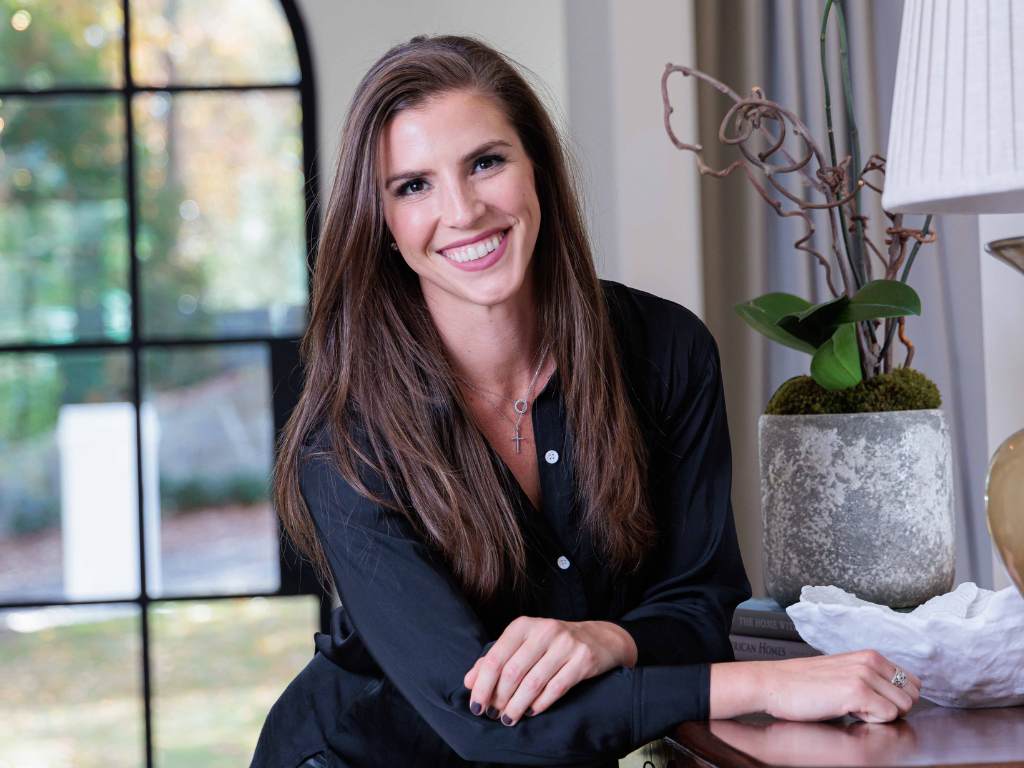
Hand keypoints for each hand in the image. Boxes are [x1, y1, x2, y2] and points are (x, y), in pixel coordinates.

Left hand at [463, 617, 636, 725]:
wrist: (599, 638)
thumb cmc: (552, 644)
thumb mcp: (523, 644)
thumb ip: (495, 659)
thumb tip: (469, 681)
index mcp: (524, 625)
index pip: (495, 658)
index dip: (482, 685)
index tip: (476, 705)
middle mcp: (544, 630)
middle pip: (512, 672)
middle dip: (499, 699)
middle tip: (493, 715)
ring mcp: (566, 644)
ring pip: (533, 683)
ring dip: (516, 706)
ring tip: (508, 718)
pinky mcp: (583, 660)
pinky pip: (555, 689)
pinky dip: (539, 705)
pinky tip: (530, 712)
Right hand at [710, 650, 921, 722]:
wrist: (772, 684)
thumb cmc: (802, 684)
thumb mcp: (842, 672)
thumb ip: (870, 678)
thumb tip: (897, 698)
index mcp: (869, 655)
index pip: (911, 682)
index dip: (896, 699)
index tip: (873, 703)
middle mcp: (870, 661)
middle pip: (911, 696)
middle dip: (892, 708)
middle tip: (861, 709)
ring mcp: (864, 675)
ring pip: (902, 707)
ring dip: (880, 715)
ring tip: (850, 708)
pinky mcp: (856, 692)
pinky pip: (887, 716)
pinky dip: (870, 721)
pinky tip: (845, 712)